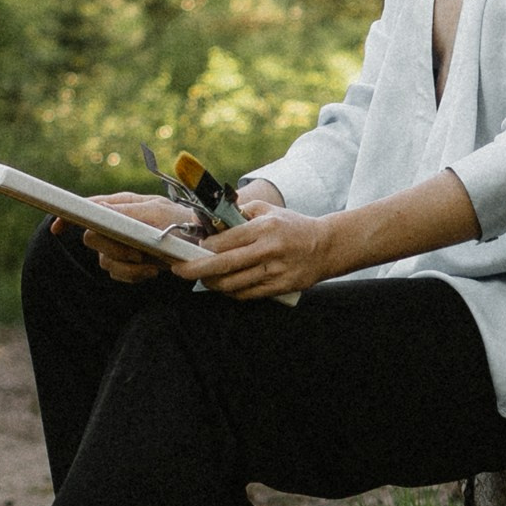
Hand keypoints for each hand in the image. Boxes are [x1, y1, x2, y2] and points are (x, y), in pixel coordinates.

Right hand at [75, 193, 204, 283]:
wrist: (203, 246)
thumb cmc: (183, 223)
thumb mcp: (158, 213)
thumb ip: (126, 211)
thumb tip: (98, 208)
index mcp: (121, 205)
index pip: (87, 207)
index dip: (67, 216)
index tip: (57, 228)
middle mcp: (117, 224)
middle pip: (92, 239)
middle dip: (112, 250)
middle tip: (136, 253)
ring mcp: (121, 245)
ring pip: (104, 261)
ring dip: (127, 267)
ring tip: (151, 265)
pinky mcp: (129, 263)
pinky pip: (117, 274)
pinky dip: (133, 276)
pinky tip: (151, 271)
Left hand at [198, 206, 342, 300]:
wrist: (326, 247)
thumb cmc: (292, 227)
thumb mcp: (268, 211)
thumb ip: (239, 213)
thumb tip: (211, 221)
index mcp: (264, 228)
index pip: (226, 240)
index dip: (205, 247)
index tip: (194, 248)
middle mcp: (269, 250)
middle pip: (224, 264)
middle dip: (196, 269)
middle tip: (179, 271)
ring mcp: (275, 271)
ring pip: (233, 283)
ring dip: (212, 283)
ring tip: (203, 278)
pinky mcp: (280, 287)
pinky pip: (247, 294)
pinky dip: (230, 292)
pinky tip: (223, 286)